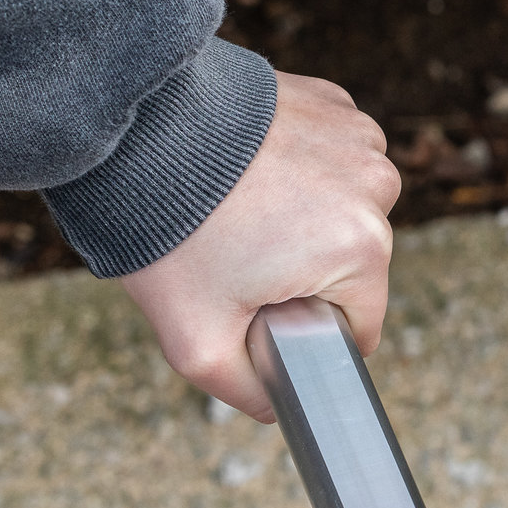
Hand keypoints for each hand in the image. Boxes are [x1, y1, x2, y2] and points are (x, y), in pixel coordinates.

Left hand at [120, 71, 399, 422]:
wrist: (132, 132)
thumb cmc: (169, 236)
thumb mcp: (198, 344)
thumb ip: (247, 390)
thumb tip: (277, 406)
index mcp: (361, 249)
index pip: (359, 322)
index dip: (306, 328)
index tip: (256, 308)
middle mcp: (375, 188)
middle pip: (353, 263)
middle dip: (302, 269)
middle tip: (232, 256)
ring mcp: (356, 137)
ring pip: (344, 208)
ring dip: (303, 215)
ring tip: (237, 210)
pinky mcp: (332, 101)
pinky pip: (330, 156)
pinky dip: (297, 167)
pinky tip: (248, 170)